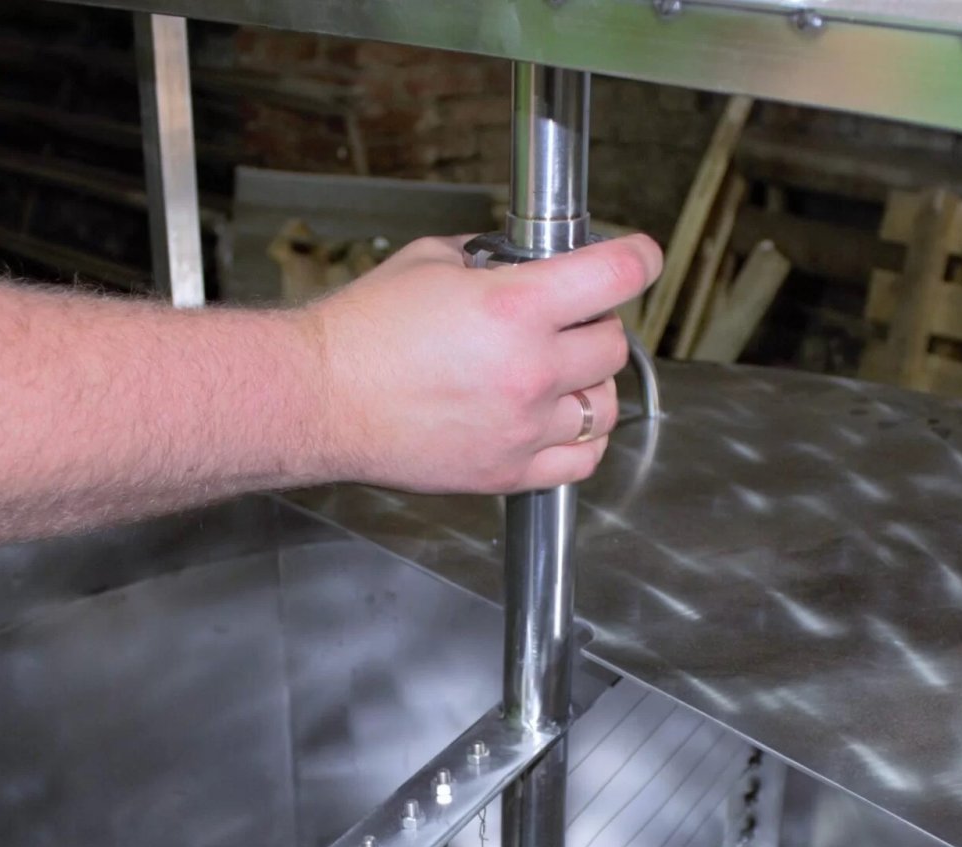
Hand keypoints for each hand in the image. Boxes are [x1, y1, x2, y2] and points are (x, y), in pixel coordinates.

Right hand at [304, 233, 662, 493]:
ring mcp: (523, 427)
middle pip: (614, 343)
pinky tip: (555, 421)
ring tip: (557, 374)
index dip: (638, 260)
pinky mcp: (507, 471)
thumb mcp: (430, 262)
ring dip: (591, 385)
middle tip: (565, 320)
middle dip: (594, 324)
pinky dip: (581, 439)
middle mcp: (529, 369)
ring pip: (605, 406)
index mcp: (515, 307)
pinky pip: (581, 460)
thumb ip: (490, 260)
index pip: (617, 276)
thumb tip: (523, 263)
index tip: (641, 259)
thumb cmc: (362, 333)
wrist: (320, 399)